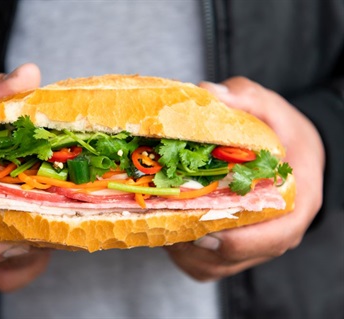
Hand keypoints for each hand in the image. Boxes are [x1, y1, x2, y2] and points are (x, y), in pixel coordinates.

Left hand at [165, 77, 324, 280]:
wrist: (289, 153)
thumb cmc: (283, 134)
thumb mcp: (271, 108)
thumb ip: (245, 98)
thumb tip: (209, 93)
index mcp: (296, 203)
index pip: (275, 236)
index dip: (238, 240)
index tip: (203, 233)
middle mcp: (277, 233)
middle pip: (236, 257)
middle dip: (196, 245)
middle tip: (163, 223)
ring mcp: (254, 245)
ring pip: (215, 266)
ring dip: (184, 251)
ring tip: (158, 223)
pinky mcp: (235, 249)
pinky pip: (206, 265)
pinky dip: (182, 253)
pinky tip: (165, 228)